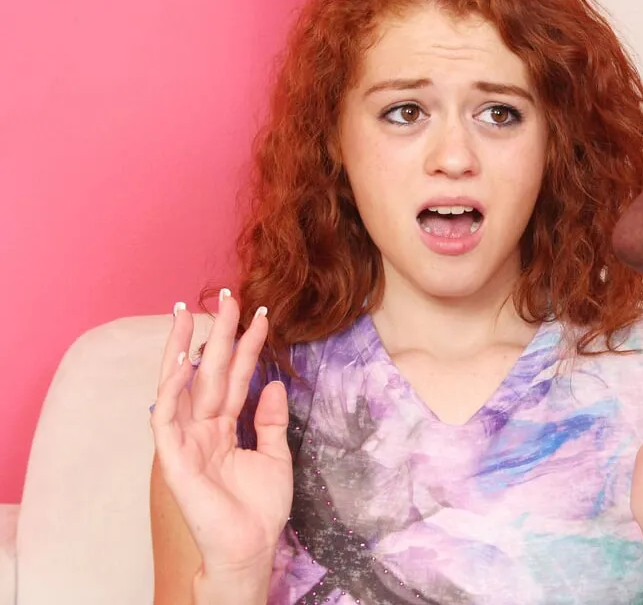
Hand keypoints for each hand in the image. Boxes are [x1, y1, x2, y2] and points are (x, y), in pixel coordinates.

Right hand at [150, 290, 293, 576]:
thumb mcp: (275, 455)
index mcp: (224, 428)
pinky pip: (166, 419)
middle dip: (216, 334)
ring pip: (180, 387)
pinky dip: (171, 392)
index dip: (246, 347)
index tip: (261, 315)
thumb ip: (272, 420)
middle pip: (208, 372)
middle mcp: (202, 429)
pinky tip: (182, 364)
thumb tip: (275, 383)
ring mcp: (186, 441)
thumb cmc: (260, 509)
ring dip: (184, 350)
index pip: (234, 377)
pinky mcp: (174, 459)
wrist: (252, 546)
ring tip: (189, 313)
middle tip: (226, 296)